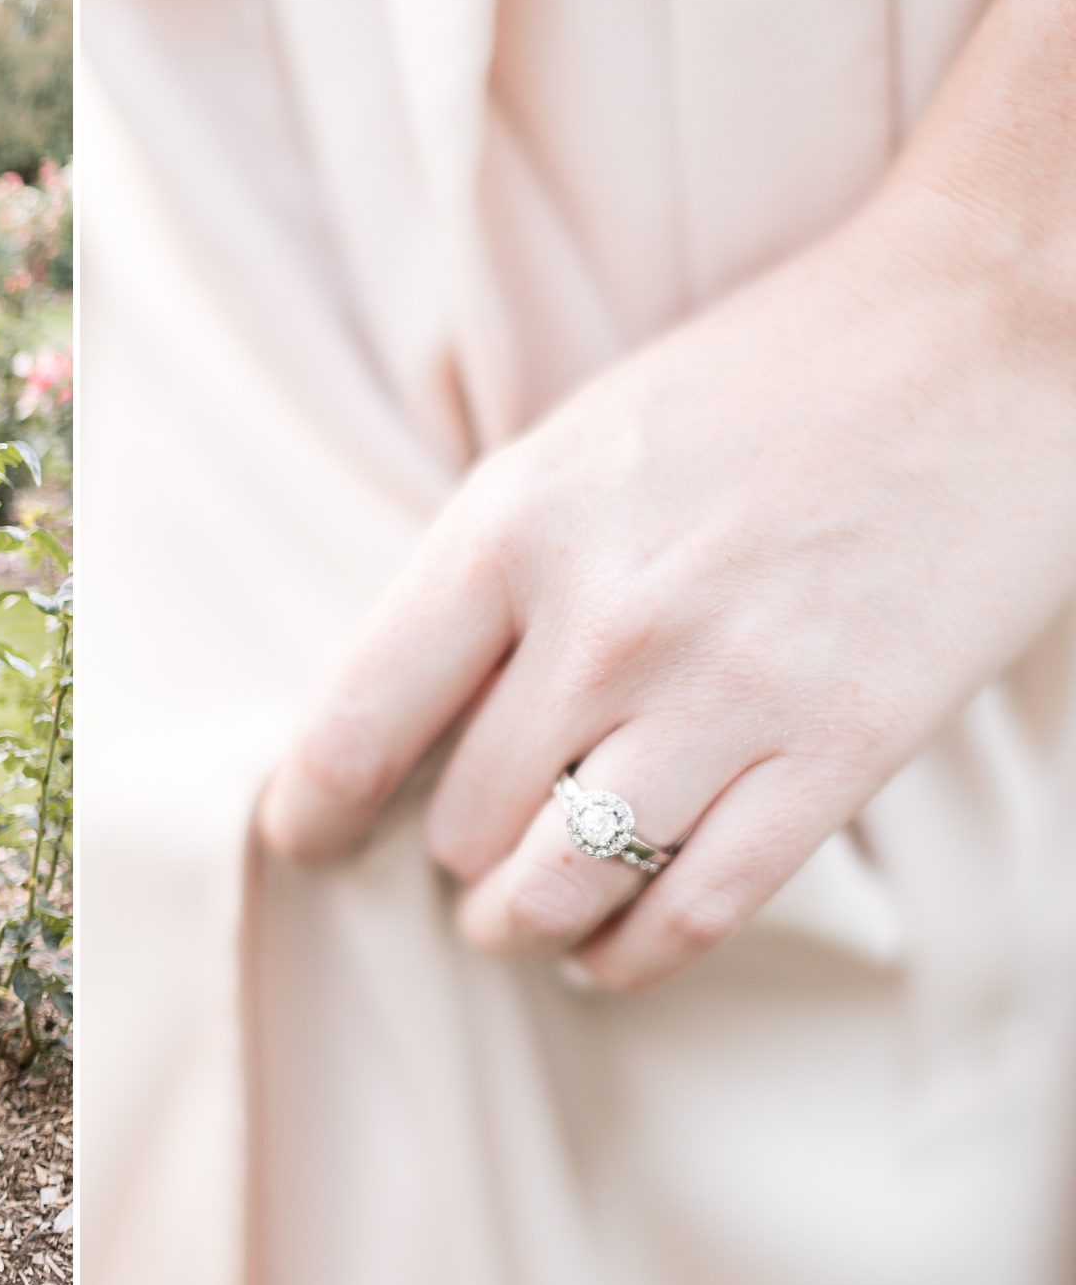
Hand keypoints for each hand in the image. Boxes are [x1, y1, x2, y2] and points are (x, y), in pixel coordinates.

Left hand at [253, 185, 1075, 991]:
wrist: (981, 328)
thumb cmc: (757, 384)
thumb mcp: (571, 450)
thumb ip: (483, 580)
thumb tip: (402, 720)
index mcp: (508, 530)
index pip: (356, 722)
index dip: (308, 810)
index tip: (303, 840)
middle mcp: (599, 624)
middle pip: (459, 823)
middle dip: (452, 855)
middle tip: (471, 851)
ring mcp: (724, 694)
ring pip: (561, 888)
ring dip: (523, 924)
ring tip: (518, 921)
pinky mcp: (841, 748)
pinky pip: (698, 911)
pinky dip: (633, 956)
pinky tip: (608, 953)